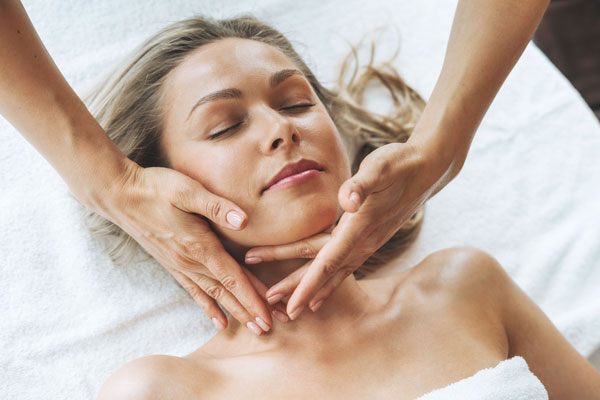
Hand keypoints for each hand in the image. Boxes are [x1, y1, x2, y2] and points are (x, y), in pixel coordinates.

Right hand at [104, 161, 287, 334]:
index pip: (233, 278)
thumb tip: (243, 221)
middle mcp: (190, 261)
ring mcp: (180, 265)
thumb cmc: (156, 189)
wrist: (120, 195)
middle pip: (227, 292)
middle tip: (269, 329)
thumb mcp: (187, 191)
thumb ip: (216, 206)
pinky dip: (208, 308)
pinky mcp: (172, 264)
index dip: (253, 298)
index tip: (268, 317)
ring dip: (235, 312)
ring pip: (214, 295)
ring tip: (253, 328)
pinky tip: (218, 322)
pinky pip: (194, 291)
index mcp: (199, 245)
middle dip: (250, 311)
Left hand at [245, 142, 440, 318]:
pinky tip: (320, 294)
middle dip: (295, 287)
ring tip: (289, 307)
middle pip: (323, 270)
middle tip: (268, 301)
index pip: (327, 261)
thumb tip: (348, 201)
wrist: (426, 170)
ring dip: (310, 290)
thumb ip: (361, 184)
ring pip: (332, 273)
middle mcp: (364, 242)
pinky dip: (329, 283)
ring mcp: (367, 243)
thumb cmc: (399, 165)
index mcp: (359, 227)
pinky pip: (344, 268)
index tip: (289, 303)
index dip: (307, 284)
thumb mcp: (379, 167)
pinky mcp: (368, 240)